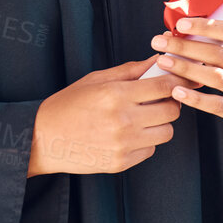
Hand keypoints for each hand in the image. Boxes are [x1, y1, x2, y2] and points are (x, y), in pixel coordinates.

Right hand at [27, 57, 198, 175]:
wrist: (42, 139)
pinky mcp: (121, 163)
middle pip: (172, 110)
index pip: (165, 86)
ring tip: (143, 117)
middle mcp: (123, 120)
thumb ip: (131, 71)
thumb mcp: (97, 80)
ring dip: (160, 123)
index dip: (177, 80)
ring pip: (166, 132)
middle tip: (158, 99)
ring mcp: (123, 144)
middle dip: (170, 102)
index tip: (181, 78)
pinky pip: (151, 150)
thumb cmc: (69, 104)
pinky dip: (146, 141)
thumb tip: (158, 59)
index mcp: (117, 94)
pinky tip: (129, 134)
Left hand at [148, 17, 222, 184]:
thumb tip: (180, 32)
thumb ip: (221, 45)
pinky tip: (176, 92)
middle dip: (186, 47)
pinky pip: (216, 104)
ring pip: (216, 77)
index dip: (206, 27)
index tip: (181, 24)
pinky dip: (195, 98)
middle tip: (160, 42)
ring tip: (163, 62)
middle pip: (219, 54)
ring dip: (186, 69)